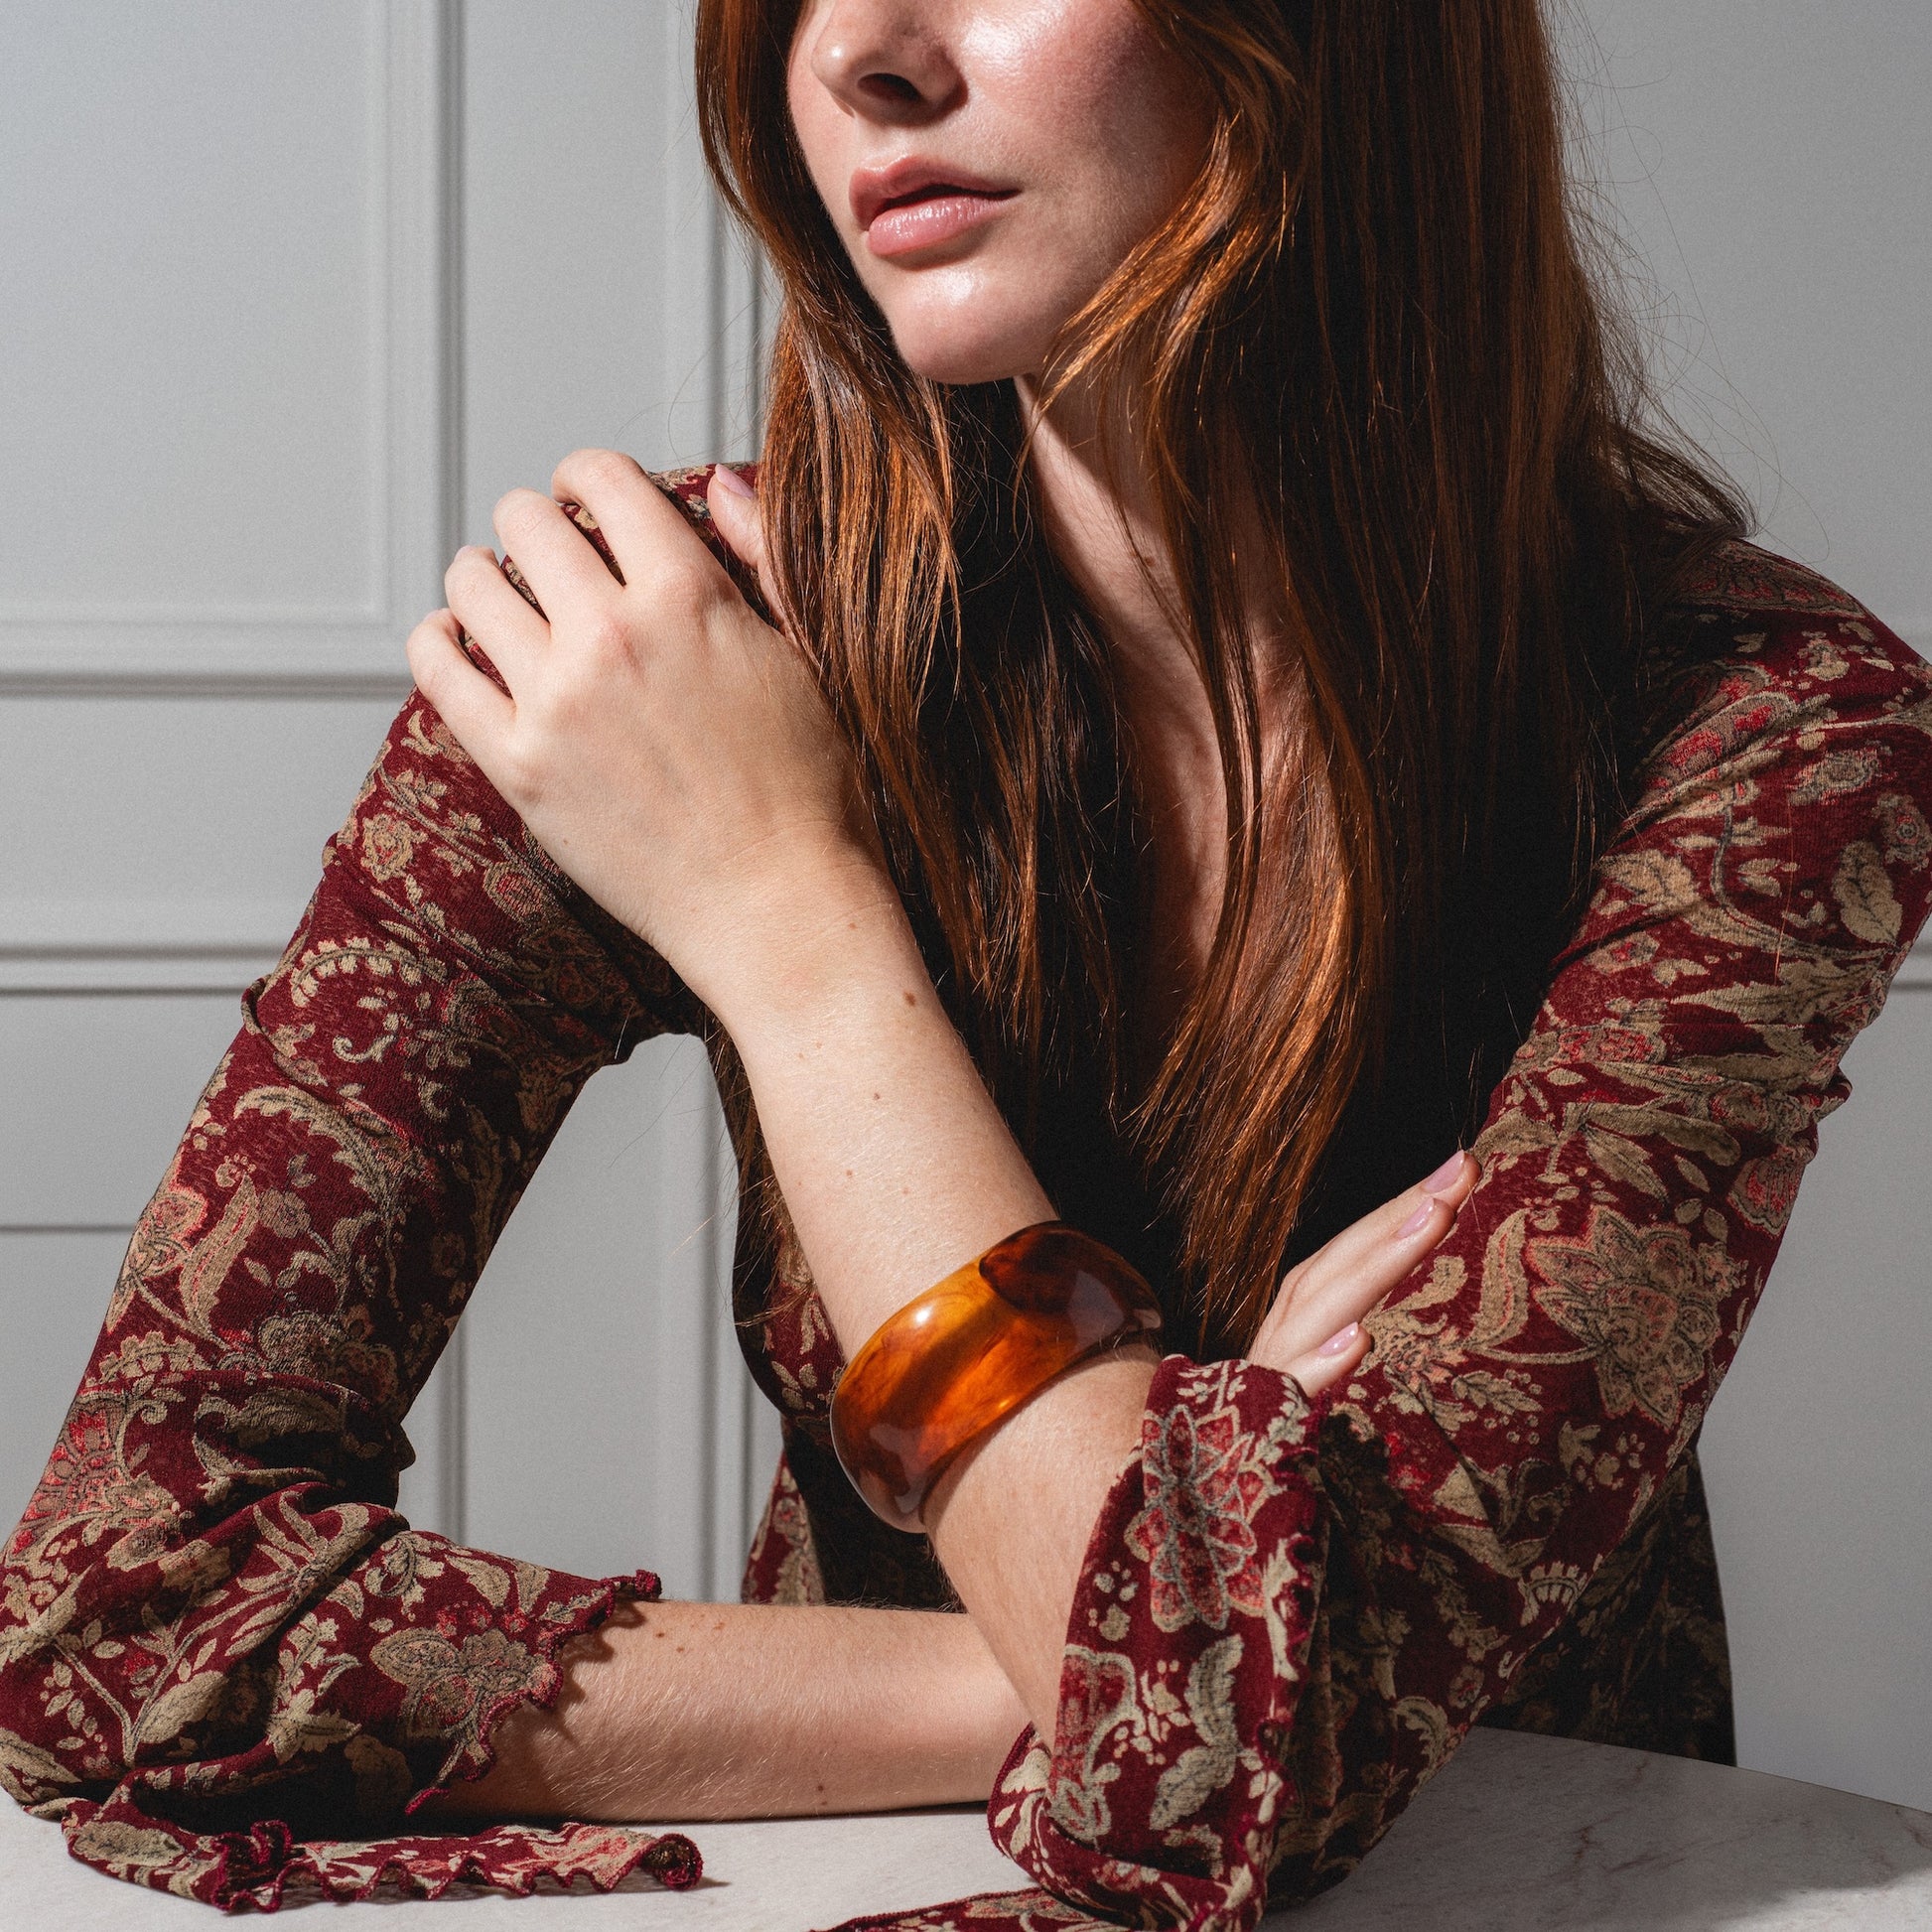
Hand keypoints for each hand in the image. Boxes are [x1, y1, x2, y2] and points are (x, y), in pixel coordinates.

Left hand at [405, 452, 886, 1019]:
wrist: (778, 905)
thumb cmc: (810, 791)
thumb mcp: (809, 655)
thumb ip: (763, 555)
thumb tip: (720, 483)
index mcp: (688, 596)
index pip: (602, 478)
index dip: (590, 477)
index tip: (589, 498)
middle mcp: (611, 636)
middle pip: (525, 520)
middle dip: (538, 523)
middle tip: (550, 553)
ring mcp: (556, 702)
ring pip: (471, 581)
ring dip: (484, 575)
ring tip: (503, 595)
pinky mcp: (517, 766)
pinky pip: (437, 668)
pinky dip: (438, 640)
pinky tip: (458, 642)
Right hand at [1249, 1151, 1477, 1395]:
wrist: (1204, 1463)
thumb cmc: (1285, 1402)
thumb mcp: (1323, 1352)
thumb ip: (1359, 1310)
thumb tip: (1430, 1277)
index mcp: (1306, 1302)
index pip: (1360, 1243)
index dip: (1406, 1204)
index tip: (1462, 1165)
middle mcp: (1292, 1321)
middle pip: (1348, 1259)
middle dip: (1403, 1213)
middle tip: (1459, 1173)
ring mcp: (1278, 1363)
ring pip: (1328, 1307)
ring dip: (1379, 1262)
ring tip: (1433, 1218)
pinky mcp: (1268, 1414)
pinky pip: (1296, 1386)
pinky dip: (1323, 1361)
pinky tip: (1360, 1339)